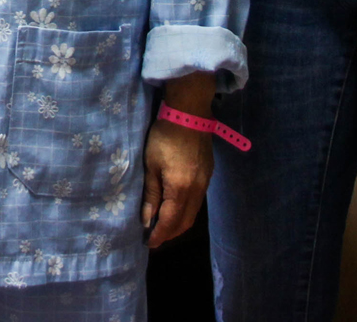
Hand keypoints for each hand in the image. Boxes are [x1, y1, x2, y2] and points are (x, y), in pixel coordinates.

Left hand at [141, 111, 214, 247]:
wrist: (189, 114)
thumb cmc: (164, 137)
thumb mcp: (151, 164)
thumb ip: (151, 194)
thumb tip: (147, 219)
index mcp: (180, 188)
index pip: (170, 221)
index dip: (160, 235)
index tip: (149, 243)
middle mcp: (197, 190)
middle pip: (185, 222)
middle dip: (170, 233)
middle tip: (154, 237)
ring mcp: (205, 183)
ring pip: (193, 213)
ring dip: (179, 224)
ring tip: (163, 226)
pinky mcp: (208, 176)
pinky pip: (198, 202)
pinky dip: (186, 211)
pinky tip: (176, 208)